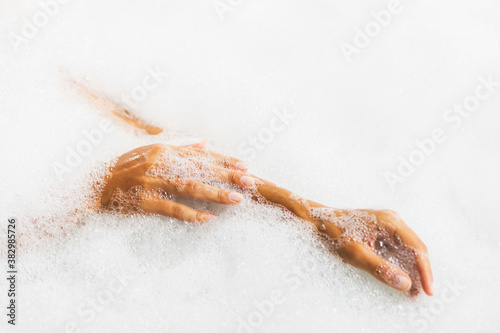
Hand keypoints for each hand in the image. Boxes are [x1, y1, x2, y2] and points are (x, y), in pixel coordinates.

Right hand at [100, 142, 254, 221]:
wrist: (96, 186)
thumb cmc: (126, 168)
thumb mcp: (151, 151)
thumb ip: (180, 148)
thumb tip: (206, 144)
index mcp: (164, 150)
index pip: (200, 156)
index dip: (223, 161)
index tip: (244, 165)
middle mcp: (160, 164)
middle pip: (200, 170)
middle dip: (227, 175)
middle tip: (250, 181)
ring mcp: (152, 183)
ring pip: (190, 188)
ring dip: (215, 193)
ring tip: (237, 199)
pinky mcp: (144, 202)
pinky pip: (171, 209)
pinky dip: (191, 214)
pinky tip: (209, 219)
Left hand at [312, 208, 432, 294]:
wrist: (318, 221)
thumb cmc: (333, 232)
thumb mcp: (356, 254)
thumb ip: (381, 268)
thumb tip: (405, 283)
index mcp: (389, 221)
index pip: (416, 248)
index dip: (425, 271)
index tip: (428, 290)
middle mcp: (392, 220)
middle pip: (415, 249)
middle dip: (420, 272)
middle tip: (422, 294)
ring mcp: (388, 225)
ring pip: (408, 250)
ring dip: (412, 270)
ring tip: (414, 290)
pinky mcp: (382, 231)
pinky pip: (398, 249)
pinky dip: (402, 264)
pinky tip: (401, 278)